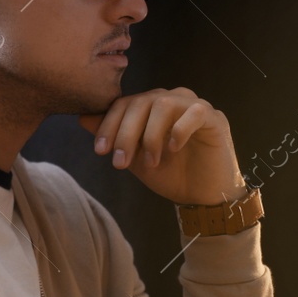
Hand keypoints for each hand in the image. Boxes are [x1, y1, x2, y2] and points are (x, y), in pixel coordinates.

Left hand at [79, 87, 246, 206]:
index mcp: (152, 106)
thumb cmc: (171, 174)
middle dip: (125, 133)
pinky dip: (179, 130)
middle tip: (120, 162)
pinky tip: (173, 150)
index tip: (100, 151)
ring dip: (150, 135)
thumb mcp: (135, 158)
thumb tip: (83, 117)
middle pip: (141, 102)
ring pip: (163, 104)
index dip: (109, 124)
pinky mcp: (214, 118)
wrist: (203, 197)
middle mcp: (172, 99)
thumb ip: (115, 138)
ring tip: (150, 163)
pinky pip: (194, 113)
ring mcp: (194, 106)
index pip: (124, 103)